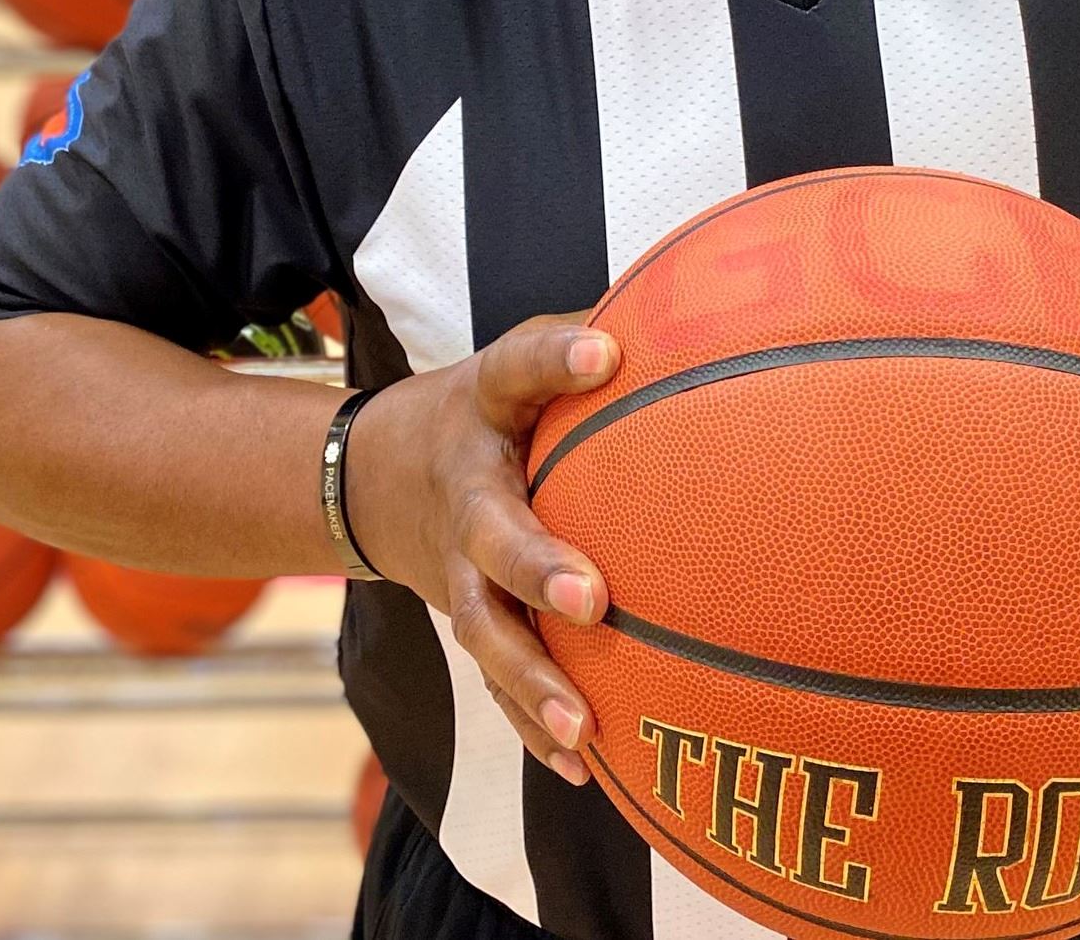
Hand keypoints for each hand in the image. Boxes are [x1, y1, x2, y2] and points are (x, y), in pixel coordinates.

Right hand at [346, 315, 620, 787]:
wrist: (372, 478)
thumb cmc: (485, 414)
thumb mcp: (518, 360)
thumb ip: (588, 339)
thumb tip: (706, 306)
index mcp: (483, 414)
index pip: (515, 371)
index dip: (556, 359)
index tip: (605, 352)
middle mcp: (465, 499)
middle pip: (490, 539)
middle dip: (536, 568)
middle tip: (593, 595)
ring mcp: (456, 573)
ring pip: (486, 633)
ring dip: (532, 682)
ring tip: (585, 730)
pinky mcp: (467, 625)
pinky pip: (496, 686)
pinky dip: (535, 731)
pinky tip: (592, 774)